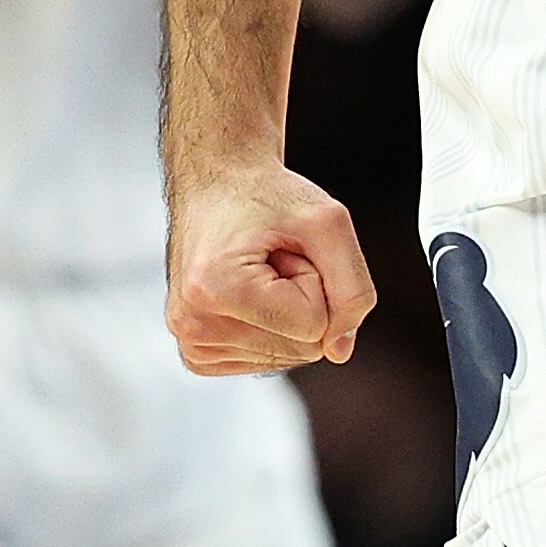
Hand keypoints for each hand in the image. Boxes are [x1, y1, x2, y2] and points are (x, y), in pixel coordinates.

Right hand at [167, 161, 375, 374]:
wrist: (217, 185)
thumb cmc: (265, 196)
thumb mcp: (328, 223)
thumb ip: (352, 289)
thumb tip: (340, 350)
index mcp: (216, 290)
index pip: (315, 325)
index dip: (315, 280)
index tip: (282, 247)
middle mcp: (193, 326)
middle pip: (303, 348)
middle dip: (303, 298)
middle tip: (272, 258)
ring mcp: (192, 345)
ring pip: (288, 356)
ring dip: (287, 311)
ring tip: (258, 270)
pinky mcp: (198, 355)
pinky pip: (267, 361)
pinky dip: (270, 327)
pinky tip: (248, 292)